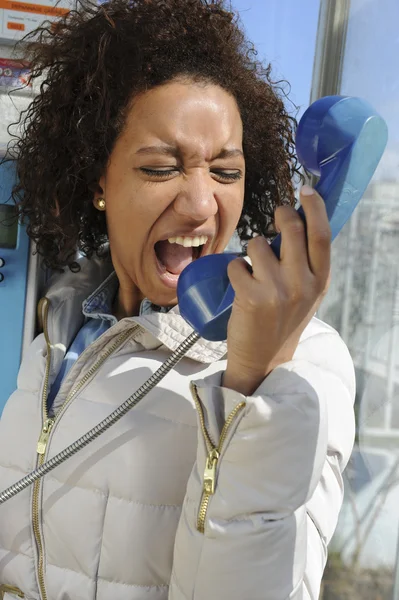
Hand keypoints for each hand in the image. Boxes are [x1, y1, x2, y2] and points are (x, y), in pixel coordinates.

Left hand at [223, 186, 330, 395]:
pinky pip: (236, 264)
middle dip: (280, 214)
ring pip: (257, 245)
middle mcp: (304, 284)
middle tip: (275, 214)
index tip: (305, 190)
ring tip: (252, 268)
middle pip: (292, 229)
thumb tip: (298, 222)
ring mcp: (278, 290)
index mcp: (321, 280)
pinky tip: (239, 283)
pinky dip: (234, 268)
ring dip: (250, 249)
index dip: (314, 208)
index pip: (322, 235)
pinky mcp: (252, 297)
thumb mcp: (308, 293)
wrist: (264, 359)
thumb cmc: (284, 320)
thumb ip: (308, 264)